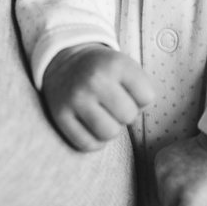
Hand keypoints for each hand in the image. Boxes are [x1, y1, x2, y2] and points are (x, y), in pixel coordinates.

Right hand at [38, 43, 155, 151]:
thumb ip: (140, 87)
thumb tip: (134, 117)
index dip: (140, 98)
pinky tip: (90, 127)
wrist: (63, 61)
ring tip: (103, 116)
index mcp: (115, 64)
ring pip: (109, 133)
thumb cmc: (102, 69)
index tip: (127, 91)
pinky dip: (93, 141)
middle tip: (113, 105)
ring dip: (109, 129)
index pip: (147, 97)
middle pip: (128, 116)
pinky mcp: (59, 114)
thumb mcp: (125, 65)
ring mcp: (75, 98)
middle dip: (125, 114)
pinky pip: (87, 144)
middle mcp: (94, 79)